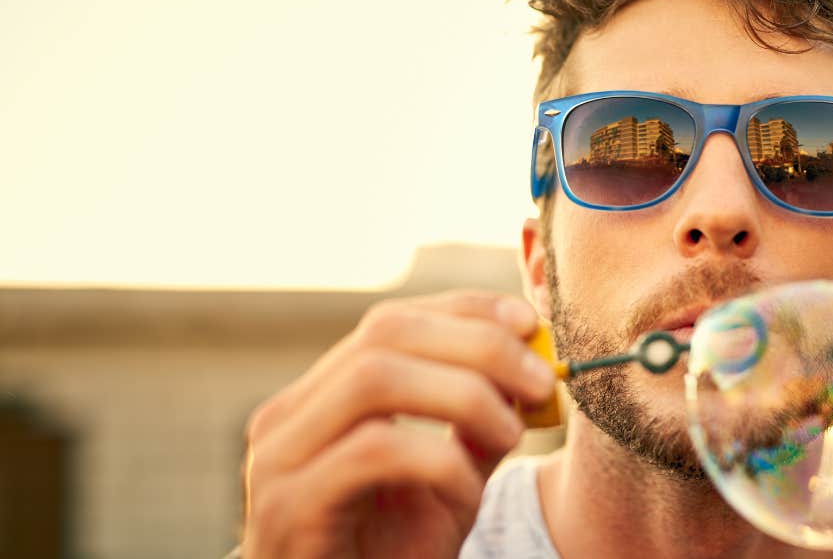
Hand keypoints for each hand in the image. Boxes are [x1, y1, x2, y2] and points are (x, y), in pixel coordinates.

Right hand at [239, 290, 554, 558]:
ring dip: (465, 396)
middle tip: (540, 381)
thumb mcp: (449, 479)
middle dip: (477, 345)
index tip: (530, 322)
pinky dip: (440, 461)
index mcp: (321, 397)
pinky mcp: (288, 506)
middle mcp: (288, 416)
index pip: (392, 320)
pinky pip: (375, 451)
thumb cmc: (390, 555)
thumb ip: (478, 423)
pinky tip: (467, 493)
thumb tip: (533, 366)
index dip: (466, 310)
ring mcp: (279, 458)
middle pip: (384, 333)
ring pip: (375, 379)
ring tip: (510, 437)